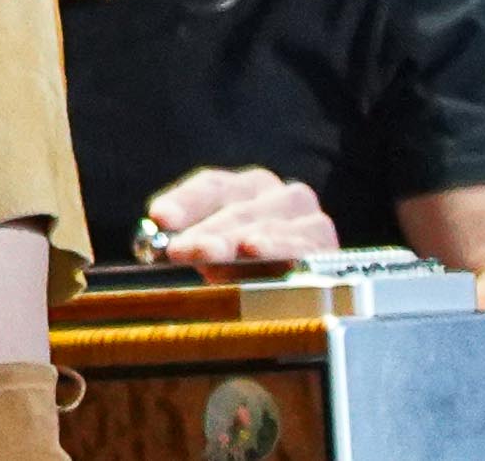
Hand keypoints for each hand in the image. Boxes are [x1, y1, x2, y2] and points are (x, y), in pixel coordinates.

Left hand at [136, 166, 343, 267]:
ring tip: (211, 252)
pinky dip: (277, 246)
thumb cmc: (247, 272)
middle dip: (206, 230)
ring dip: (234, 239)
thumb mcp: (214, 256)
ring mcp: (309, 220)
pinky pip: (303, 245)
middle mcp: (281, 196)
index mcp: (247, 188)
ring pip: (267, 225)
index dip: (185, 201)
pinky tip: (255, 248)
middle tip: (180, 249)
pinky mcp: (329, 248)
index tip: (160, 217)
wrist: (308, 297)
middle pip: (237, 208)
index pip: (212, 186)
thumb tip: (155, 242)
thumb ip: (190, 244)